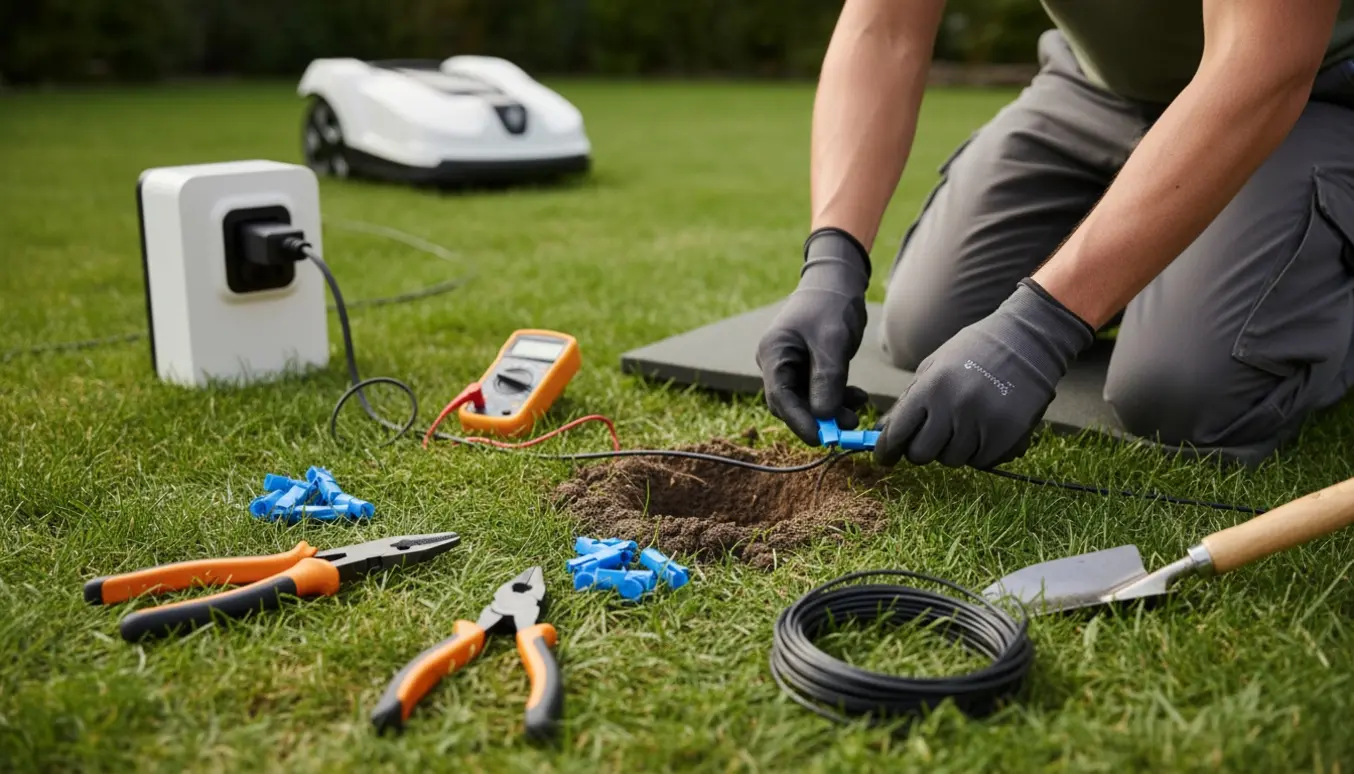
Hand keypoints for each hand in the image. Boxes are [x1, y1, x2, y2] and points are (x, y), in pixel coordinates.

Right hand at [756, 228, 872, 444]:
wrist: (838, 280)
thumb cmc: (831, 304)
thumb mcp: (832, 341)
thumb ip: (827, 379)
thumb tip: (824, 417)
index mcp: (773, 354)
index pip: (780, 398)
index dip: (800, 422)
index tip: (821, 439)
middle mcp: (776, 363)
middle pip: (791, 404)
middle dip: (819, 418)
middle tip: (849, 425)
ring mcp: (791, 366)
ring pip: (807, 401)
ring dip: (832, 409)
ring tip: (860, 406)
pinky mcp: (807, 368)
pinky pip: (818, 392)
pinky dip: (837, 398)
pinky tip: (858, 397)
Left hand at [873, 278, 1094, 468]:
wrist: (1027, 341)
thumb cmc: (974, 352)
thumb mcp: (933, 368)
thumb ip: (908, 402)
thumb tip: (881, 433)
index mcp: (930, 388)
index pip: (897, 433)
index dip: (887, 450)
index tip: (885, 458)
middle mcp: (953, 407)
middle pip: (921, 454)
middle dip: (922, 448)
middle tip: (933, 435)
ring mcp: (981, 423)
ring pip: (952, 459)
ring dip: (953, 447)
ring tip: (966, 421)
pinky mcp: (1006, 436)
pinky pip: (982, 462)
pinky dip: (980, 451)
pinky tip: (986, 427)